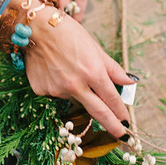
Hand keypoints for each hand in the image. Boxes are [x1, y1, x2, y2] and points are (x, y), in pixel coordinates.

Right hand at [7, 0, 132, 137]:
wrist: (35, 27)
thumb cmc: (67, 32)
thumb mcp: (94, 47)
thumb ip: (113, 68)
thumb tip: (130, 81)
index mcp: (93, 72)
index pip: (112, 99)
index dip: (121, 112)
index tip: (127, 123)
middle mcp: (76, 85)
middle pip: (99, 112)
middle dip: (113, 126)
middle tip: (123, 137)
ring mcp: (57, 90)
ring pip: (75, 99)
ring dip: (79, 93)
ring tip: (71, 70)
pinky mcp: (42, 91)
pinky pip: (57, 94)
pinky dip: (60, 87)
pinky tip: (55, 70)